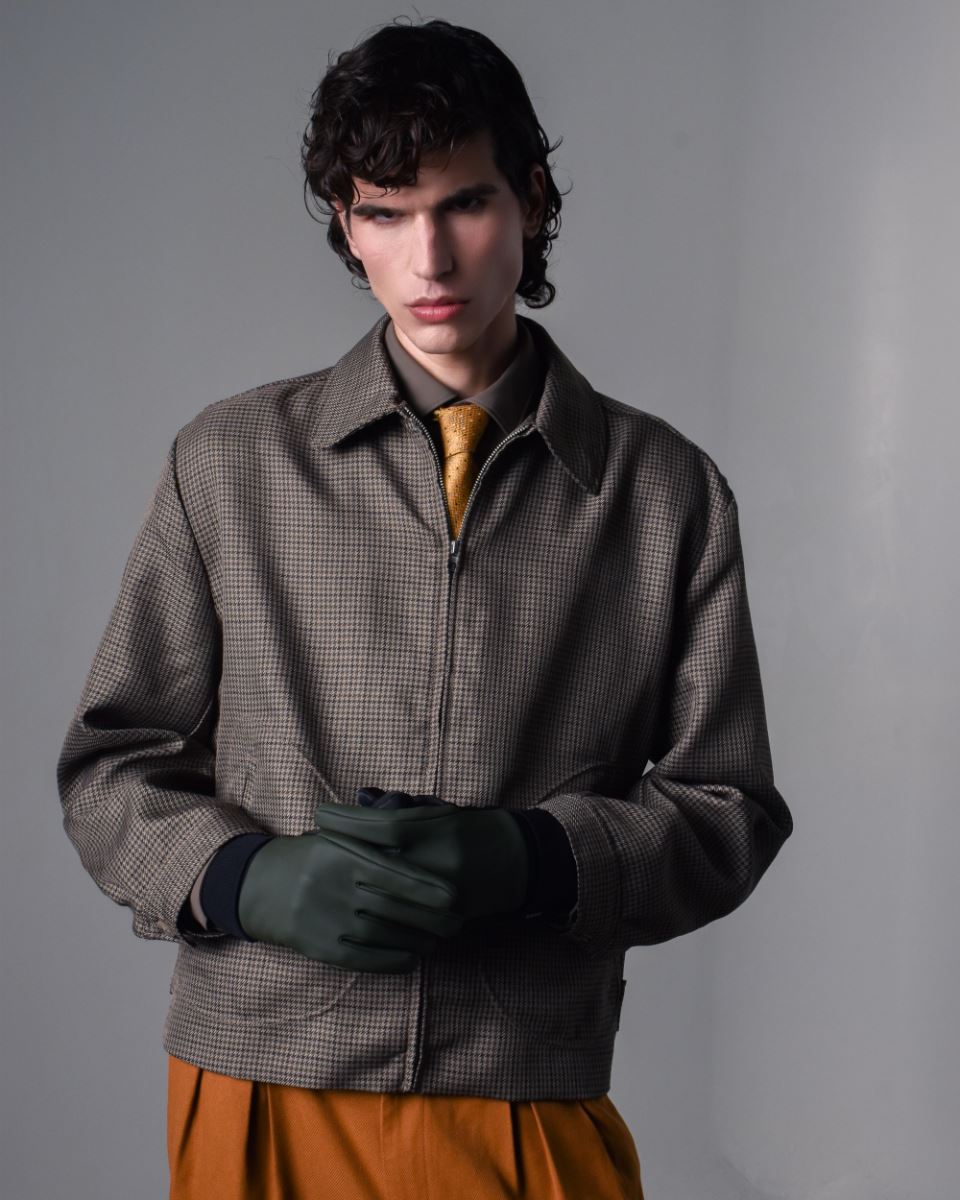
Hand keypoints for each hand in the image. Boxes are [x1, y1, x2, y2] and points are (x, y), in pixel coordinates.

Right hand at [236, 830, 463, 972]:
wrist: (259, 886)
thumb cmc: (313, 857)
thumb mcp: (337, 836)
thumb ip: (372, 836)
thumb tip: (417, 826)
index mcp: (341, 854)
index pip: (391, 872)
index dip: (425, 886)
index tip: (453, 895)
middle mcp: (333, 886)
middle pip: (391, 906)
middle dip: (430, 918)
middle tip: (458, 922)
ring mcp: (324, 918)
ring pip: (381, 934)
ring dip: (416, 940)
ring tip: (439, 940)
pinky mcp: (318, 946)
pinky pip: (362, 958)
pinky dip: (391, 960)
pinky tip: (412, 958)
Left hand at [314, 791, 529, 920]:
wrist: (518, 862)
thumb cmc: (472, 829)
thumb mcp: (439, 810)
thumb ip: (400, 807)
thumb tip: (360, 799)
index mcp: (438, 831)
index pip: (380, 826)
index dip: (346, 820)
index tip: (320, 813)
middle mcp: (439, 864)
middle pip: (374, 865)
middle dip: (338, 855)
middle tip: (311, 845)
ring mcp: (442, 899)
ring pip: (382, 902)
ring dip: (348, 891)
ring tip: (322, 879)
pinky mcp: (446, 924)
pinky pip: (401, 927)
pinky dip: (372, 919)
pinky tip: (348, 909)